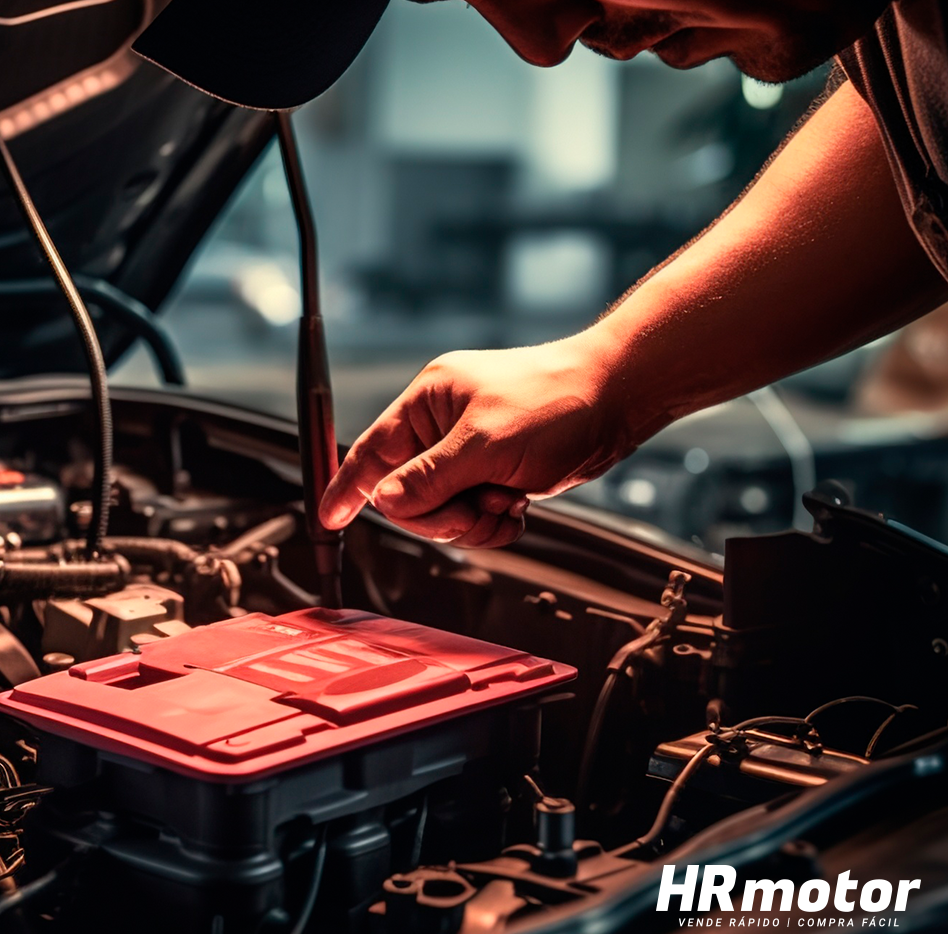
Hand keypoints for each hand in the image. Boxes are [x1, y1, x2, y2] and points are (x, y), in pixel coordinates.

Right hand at [317, 338, 636, 546]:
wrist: (619, 398)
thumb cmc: (558, 400)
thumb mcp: (485, 444)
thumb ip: (430, 478)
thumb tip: (385, 502)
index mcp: (427, 403)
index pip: (371, 452)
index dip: (347, 487)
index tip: (329, 518)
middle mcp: (441, 426)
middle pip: (408, 495)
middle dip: (442, 513)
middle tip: (476, 506)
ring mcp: (468, 452)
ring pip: (442, 512)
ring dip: (472, 520)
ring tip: (505, 502)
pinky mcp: (494, 472)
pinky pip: (472, 515)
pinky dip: (492, 521)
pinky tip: (516, 505)